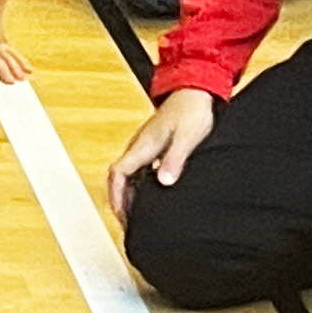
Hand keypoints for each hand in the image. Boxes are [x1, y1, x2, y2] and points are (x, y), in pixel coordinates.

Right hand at [104, 89, 215, 220]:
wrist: (194, 90)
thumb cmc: (192, 111)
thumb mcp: (187, 138)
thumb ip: (174, 160)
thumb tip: (164, 182)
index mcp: (144, 145)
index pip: (118, 173)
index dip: (117, 196)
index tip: (121, 216)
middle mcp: (140, 146)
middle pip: (118, 176)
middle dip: (118, 200)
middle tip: (126, 223)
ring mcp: (146, 145)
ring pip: (128, 173)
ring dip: (127, 193)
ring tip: (136, 214)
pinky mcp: (154, 145)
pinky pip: (139, 169)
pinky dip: (138, 185)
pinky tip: (151, 194)